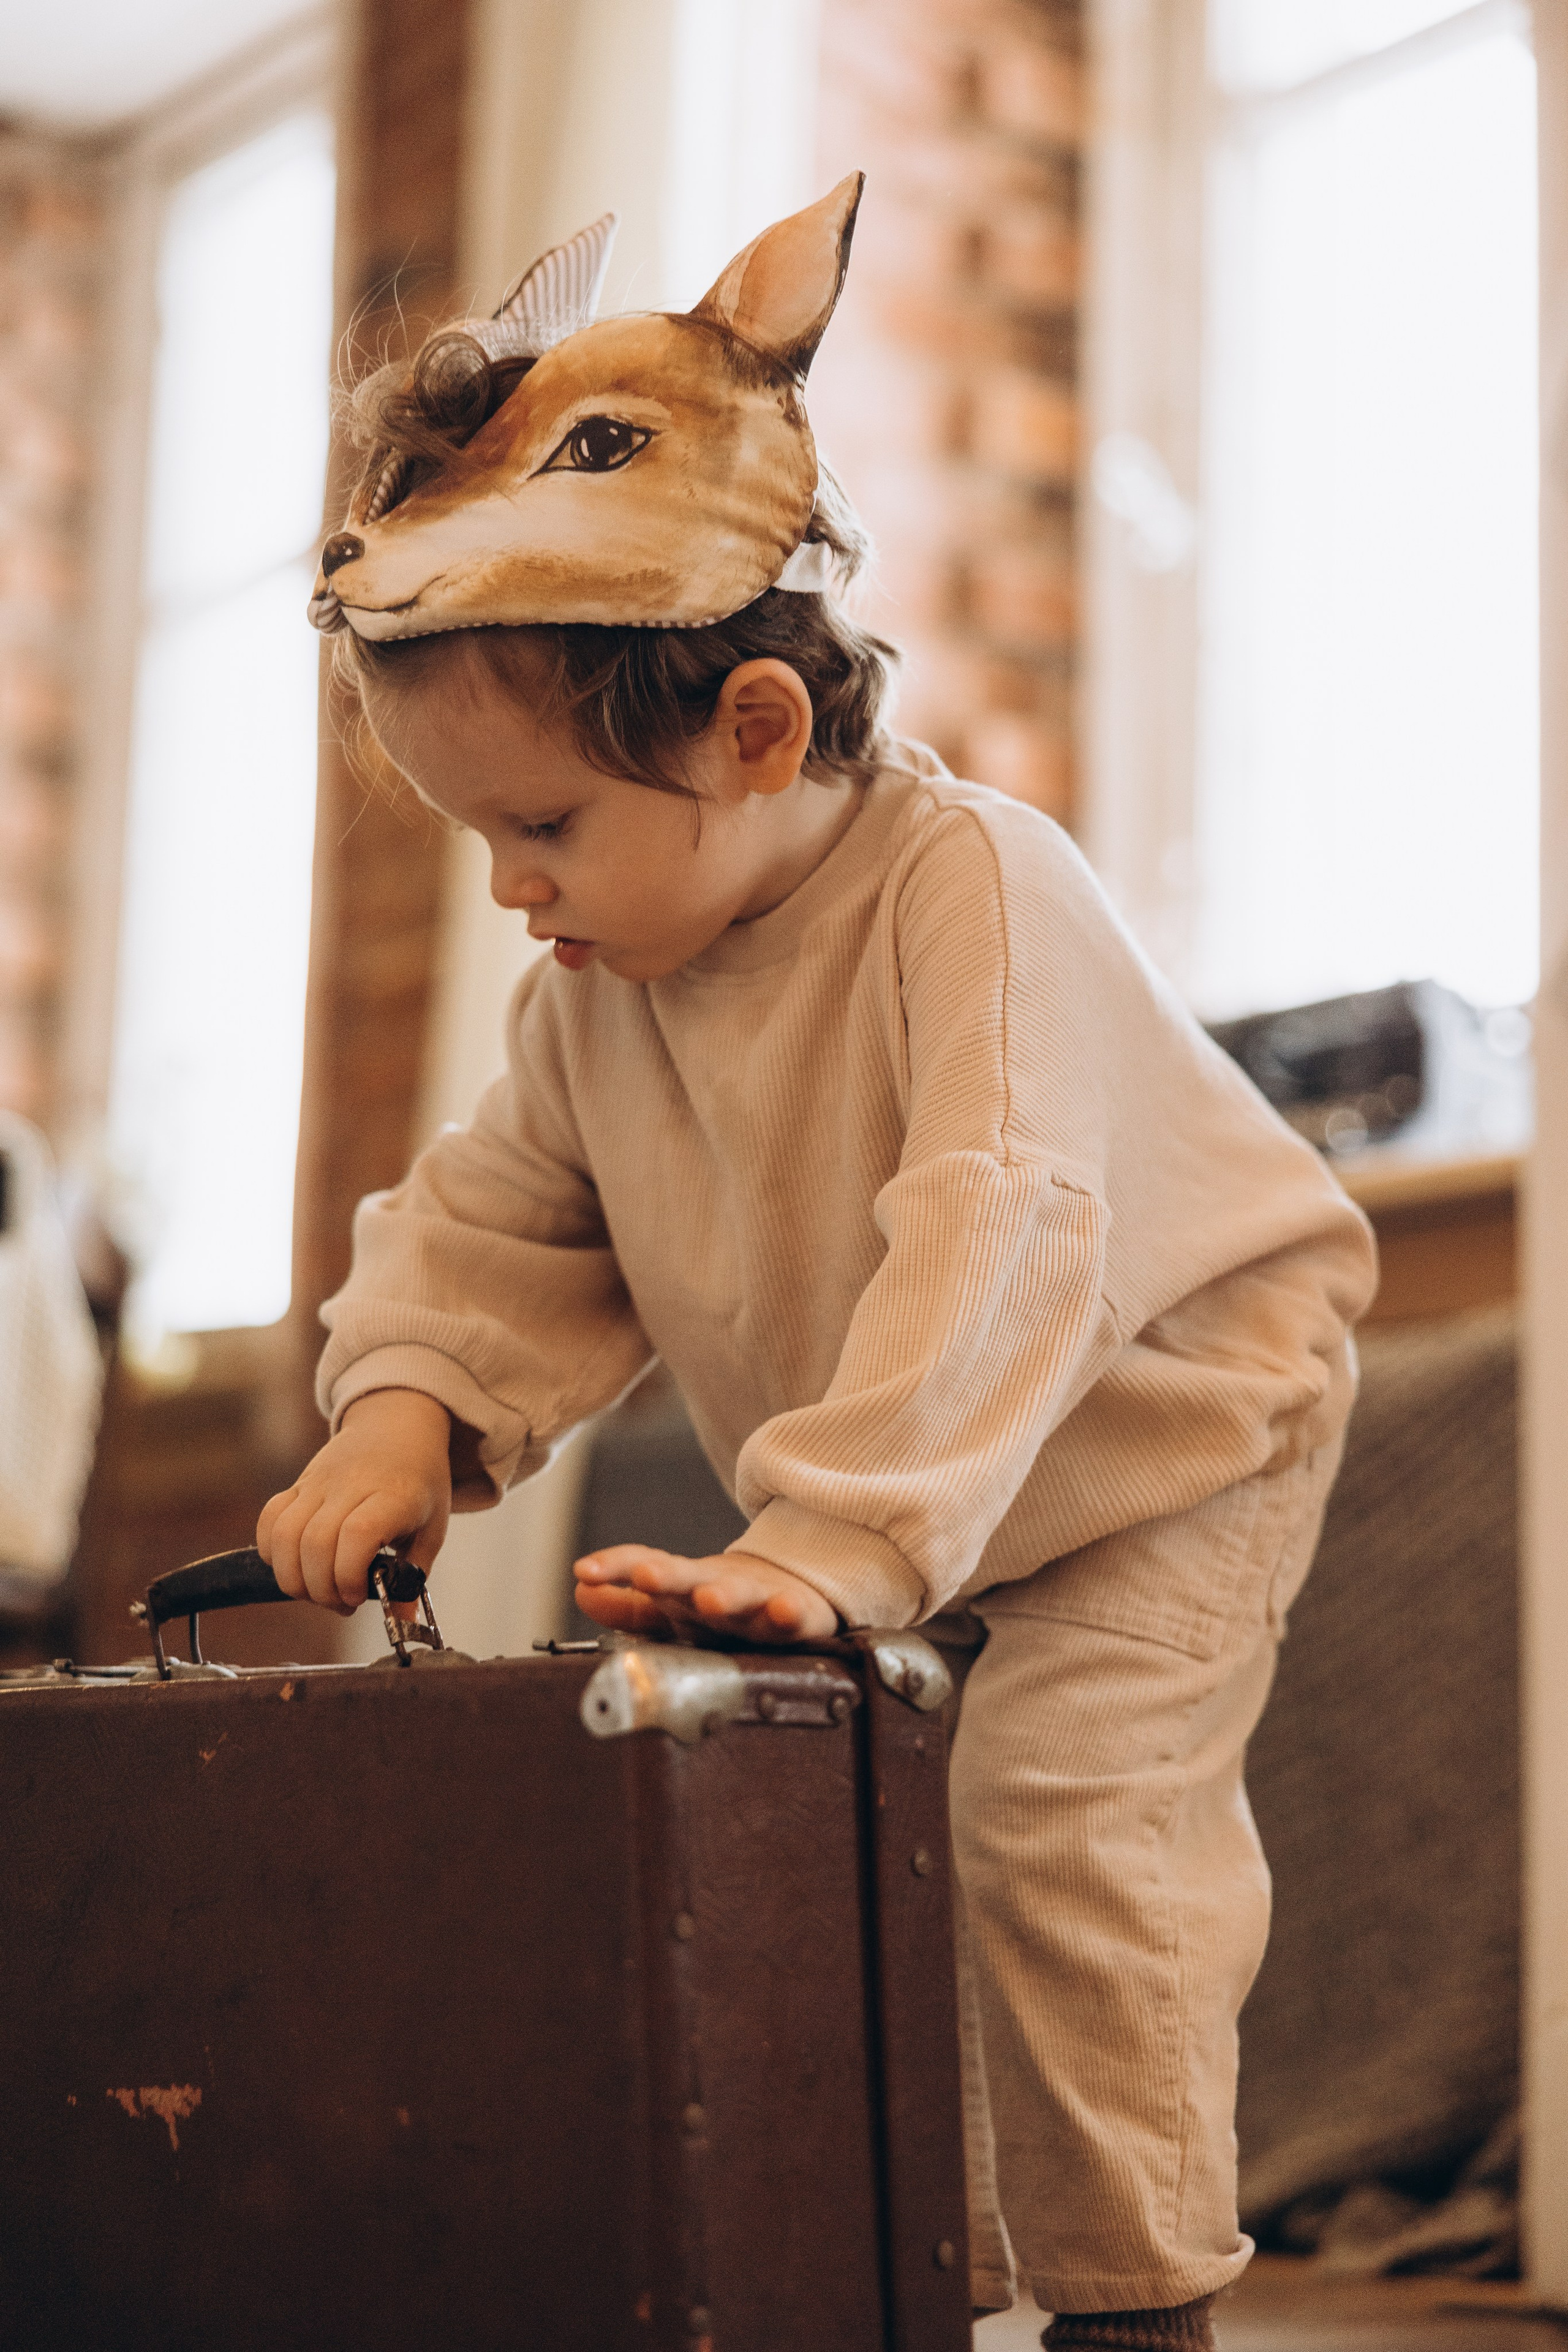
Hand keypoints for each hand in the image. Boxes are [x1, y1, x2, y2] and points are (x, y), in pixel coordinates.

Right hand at [257, 1389, 451, 1612]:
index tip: (360, 1595)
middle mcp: (351, 1486)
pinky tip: (297, 1565)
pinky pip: (269, 1520)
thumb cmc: (419, 1480)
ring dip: (294, 1578)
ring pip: (284, 1536)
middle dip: (322, 1589)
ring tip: (319, 1589)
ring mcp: (319, 1483)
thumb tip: (403, 1623)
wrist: (397, 1425)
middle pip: (315, 1544)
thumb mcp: (432, 1526)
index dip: (349, 1575)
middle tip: (343, 1601)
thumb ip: (414, 1576)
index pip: (356, 1535)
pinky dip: (272, 1552)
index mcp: (393, 1496)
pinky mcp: (298, 1484)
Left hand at [574, 1545, 838, 1644]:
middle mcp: (716, 1590)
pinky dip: (789, 1613)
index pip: (645, 1568)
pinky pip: (794, 1617)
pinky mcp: (797, 1616)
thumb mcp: (674, 1610)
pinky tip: (783, 1610)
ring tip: (710, 1599)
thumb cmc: (723, 1608)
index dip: (616, 1567)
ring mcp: (757, 1601)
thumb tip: (581, 1591)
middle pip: (689, 1580)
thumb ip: (628, 1609)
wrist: (794, 1591)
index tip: (585, 1570)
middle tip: (646, 1575)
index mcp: (683, 1590)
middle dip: (667, 1577)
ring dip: (725, 1596)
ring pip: (740, 1597)